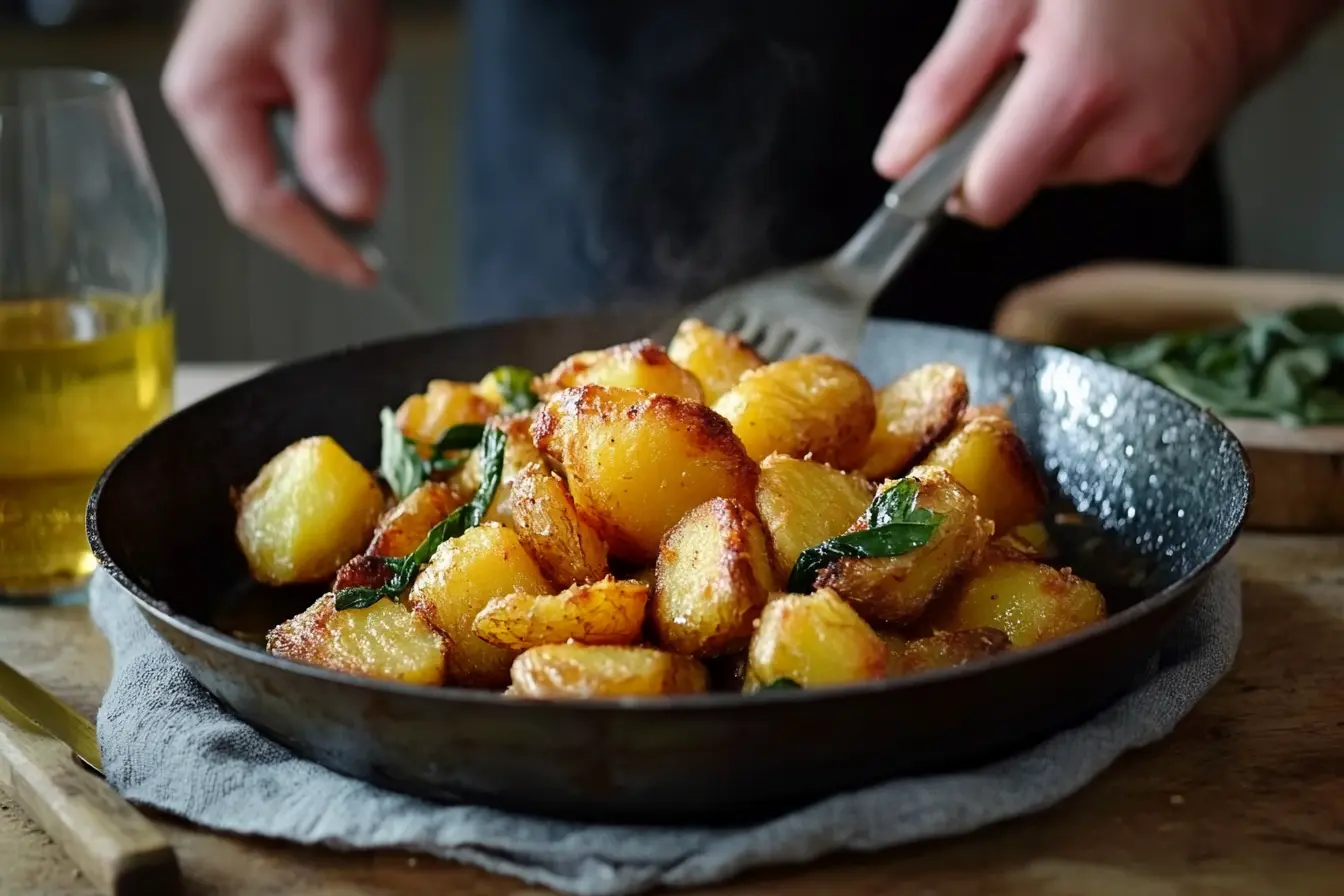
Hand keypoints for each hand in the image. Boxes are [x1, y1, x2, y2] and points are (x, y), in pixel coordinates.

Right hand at [162, 0, 387, 286]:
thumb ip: (338, 136)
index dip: (314, 246)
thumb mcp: (330, 52)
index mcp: (211, 103)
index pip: (260, 205)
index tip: (363, 273)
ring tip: (363, 122)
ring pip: (294, 171)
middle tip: (375, 246)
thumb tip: (353, 209)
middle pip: (272, 198)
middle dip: (327, 216)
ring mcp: (241, 100)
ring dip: (339, 169)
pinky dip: (342, 134)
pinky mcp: (272, 89)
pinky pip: (308, 138)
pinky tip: (357, 98)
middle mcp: (217, 108)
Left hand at [874, 0, 1337, 227]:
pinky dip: (1093, 128)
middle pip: (1019, 180)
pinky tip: (1113, 75)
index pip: (986, 198)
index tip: (946, 147)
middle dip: (1008, 133)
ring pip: (1058, 170)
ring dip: (1052, 125)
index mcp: (1078, 94)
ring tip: (1082, 59)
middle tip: (1033, 64)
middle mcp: (1126, 138)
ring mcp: (1157, 153)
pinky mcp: (1174, 158)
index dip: (954, 176)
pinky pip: (1100, 162)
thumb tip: (898, 159)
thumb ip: (945, 85)